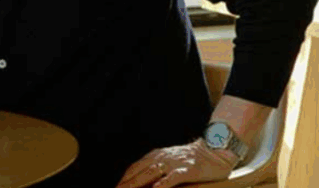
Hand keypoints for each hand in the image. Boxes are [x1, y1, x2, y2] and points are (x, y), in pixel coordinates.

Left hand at [116, 140, 239, 187]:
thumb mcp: (169, 161)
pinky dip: (163, 184)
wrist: (215, 149)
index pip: (134, 168)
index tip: (116, 187)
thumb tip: (141, 181)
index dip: (124, 179)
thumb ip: (156, 169)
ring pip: (150, 173)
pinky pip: (173, 177)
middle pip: (138, 172)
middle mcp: (161, 158)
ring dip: (137, 184)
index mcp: (155, 156)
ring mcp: (174, 163)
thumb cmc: (191, 159)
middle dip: (125, 183)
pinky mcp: (188, 169)